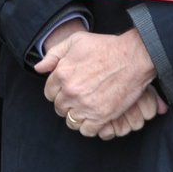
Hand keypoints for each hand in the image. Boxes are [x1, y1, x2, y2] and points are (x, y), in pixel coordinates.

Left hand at [37, 27, 157, 137]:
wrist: (133, 57)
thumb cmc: (105, 46)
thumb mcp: (75, 41)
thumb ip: (53, 54)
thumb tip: (38, 68)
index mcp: (62, 74)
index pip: (49, 93)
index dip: (57, 92)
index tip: (67, 90)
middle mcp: (70, 91)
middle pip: (59, 107)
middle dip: (66, 104)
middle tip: (78, 99)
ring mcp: (85, 105)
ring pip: (71, 121)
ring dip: (76, 117)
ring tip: (85, 110)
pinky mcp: (101, 116)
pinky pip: (86, 130)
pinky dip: (88, 127)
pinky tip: (94, 119)